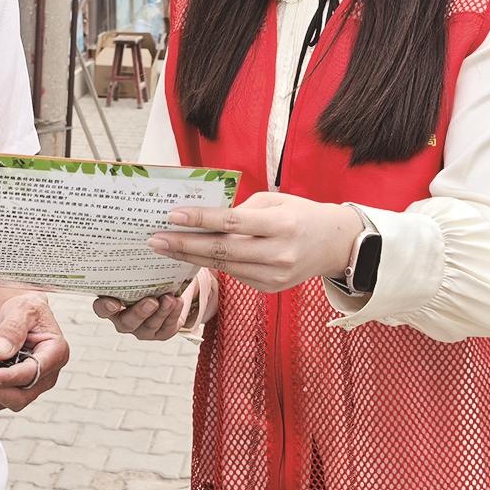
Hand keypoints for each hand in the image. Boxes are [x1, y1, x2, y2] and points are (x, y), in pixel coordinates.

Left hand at [0, 291, 67, 412]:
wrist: (19, 316)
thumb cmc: (27, 311)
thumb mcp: (23, 308)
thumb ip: (13, 328)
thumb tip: (1, 352)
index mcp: (55, 353)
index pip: (33, 374)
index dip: (9, 378)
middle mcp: (45, 375)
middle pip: (18, 398)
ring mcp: (28, 385)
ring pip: (1, 402)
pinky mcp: (12, 389)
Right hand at [93, 267, 213, 339]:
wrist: (172, 286)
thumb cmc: (150, 275)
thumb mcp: (139, 269)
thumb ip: (132, 262)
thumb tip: (135, 237)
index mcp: (113, 303)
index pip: (102, 309)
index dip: (105, 308)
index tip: (113, 302)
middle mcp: (124, 318)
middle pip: (126, 322)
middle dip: (139, 312)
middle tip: (150, 301)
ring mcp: (142, 328)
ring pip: (149, 326)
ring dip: (161, 312)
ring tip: (170, 298)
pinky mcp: (161, 332)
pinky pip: (166, 328)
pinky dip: (173, 315)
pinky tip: (178, 303)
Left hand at [147, 194, 360, 291]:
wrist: (334, 245)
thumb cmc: (300, 214)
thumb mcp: (276, 201)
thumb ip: (242, 209)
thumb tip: (205, 219)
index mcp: (282, 224)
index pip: (232, 223)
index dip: (200, 221)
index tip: (172, 216)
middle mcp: (279, 253)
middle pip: (222, 251)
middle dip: (184, 245)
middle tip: (155, 240)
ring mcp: (275, 275)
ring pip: (225, 267)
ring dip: (192, 258)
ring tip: (166, 248)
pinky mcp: (270, 288)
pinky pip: (235, 275)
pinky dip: (213, 266)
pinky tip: (193, 258)